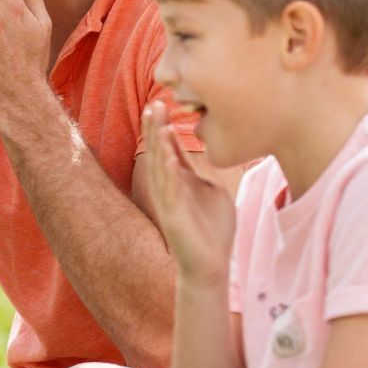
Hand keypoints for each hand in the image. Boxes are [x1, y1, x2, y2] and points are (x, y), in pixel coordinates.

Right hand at [140, 98, 235, 280]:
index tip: (161, 104)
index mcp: (181, 181)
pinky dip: (168, 172)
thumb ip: (204, 174)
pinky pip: (170, 190)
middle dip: (155, 129)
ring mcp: (170, 202)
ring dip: (158, 145)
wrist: (210, 264)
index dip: (163, 127)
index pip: (169, 149)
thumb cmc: (213, 229)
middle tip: (154, 104)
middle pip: (159, 153)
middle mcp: (171, 188)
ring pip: (161, 168)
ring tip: (158, 122)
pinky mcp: (174, 217)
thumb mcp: (212, 192)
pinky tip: (168, 155)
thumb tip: (206, 154)